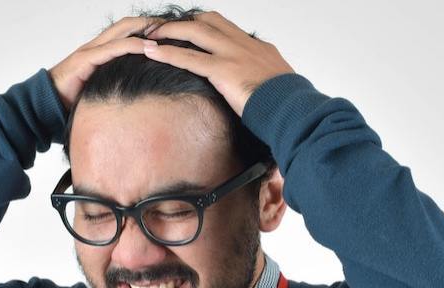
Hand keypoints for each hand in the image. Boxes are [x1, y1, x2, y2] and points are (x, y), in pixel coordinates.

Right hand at [49, 17, 164, 113]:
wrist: (44, 105)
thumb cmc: (71, 101)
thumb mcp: (100, 90)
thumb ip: (116, 85)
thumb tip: (140, 95)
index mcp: (99, 51)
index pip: (127, 31)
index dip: (147, 27)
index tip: (169, 31)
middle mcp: (96, 46)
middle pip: (127, 25)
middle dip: (151, 23)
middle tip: (174, 27)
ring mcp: (90, 51)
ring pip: (123, 31)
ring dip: (146, 29)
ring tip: (167, 32)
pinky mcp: (85, 60)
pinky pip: (114, 48)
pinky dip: (134, 45)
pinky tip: (150, 47)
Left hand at [143, 11, 294, 116]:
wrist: (293, 110)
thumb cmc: (288, 106)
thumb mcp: (278, 86)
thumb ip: (263, 83)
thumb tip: (257, 94)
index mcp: (258, 48)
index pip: (228, 28)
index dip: (206, 26)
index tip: (191, 27)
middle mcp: (244, 45)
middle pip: (209, 21)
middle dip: (185, 22)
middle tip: (165, 27)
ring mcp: (233, 54)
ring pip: (195, 32)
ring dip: (170, 31)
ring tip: (150, 34)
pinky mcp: (223, 70)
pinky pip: (188, 57)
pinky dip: (166, 53)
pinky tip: (150, 52)